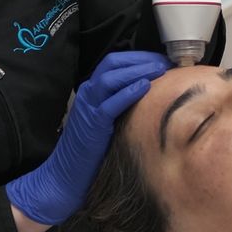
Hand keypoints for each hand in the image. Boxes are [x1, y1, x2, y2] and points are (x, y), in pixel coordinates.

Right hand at [5, 50, 168, 225]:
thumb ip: (121, 104)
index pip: (115, 62)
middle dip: (140, 59)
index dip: (138, 57)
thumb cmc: (91, 150)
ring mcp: (88, 107)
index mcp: (92, 90)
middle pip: (113, 63)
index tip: (161, 60)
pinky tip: (145, 87)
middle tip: (164, 62)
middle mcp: (88, 93)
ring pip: (111, 78)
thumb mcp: (107, 120)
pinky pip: (111, 103)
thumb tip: (150, 94)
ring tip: (159, 70)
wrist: (67, 174)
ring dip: (137, 70)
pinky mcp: (92, 124)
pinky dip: (128, 92)